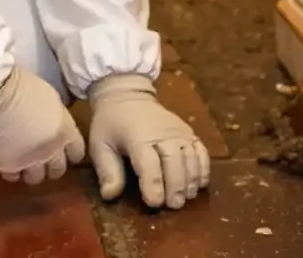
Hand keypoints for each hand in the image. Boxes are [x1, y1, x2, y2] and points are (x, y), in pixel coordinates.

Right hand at [0, 65, 85, 184]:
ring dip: (30, 171)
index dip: (68, 152)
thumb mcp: (50, 98)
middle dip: (50, 165)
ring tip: (21, 161)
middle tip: (40, 157)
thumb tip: (54, 125)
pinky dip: (9, 170)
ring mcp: (31, 161)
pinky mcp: (8, 166)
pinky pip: (13, 177)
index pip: (77, 153)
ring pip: (36, 178)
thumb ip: (57, 118)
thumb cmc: (22, 85)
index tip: (60, 149)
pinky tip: (4, 159)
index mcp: (65, 131)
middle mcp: (52, 150)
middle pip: (58, 170)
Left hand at [88, 73, 210, 208]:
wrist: (127, 96)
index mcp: (137, 137)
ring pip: (191, 158)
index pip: (149, 163)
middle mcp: (162, 134)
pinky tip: (199, 184)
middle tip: (174, 206)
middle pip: (175, 162)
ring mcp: (179, 132)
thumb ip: (107, 170)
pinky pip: (201, 151)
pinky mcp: (189, 132)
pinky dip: (203, 169)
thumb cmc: (111, 123)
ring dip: (191, 181)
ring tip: (186, 198)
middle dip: (176, 187)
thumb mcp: (100, 144)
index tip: (155, 203)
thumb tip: (110, 195)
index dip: (153, 184)